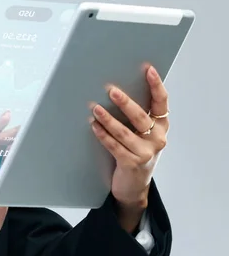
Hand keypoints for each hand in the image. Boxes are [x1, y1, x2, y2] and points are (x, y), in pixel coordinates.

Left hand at [90, 65, 168, 212]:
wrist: (134, 186)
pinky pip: (114, 147)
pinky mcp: (132, 164)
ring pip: (125, 133)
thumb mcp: (142, 134)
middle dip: (125, 103)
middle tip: (111, 91)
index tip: (148, 70)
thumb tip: (114, 90)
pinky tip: (94, 126)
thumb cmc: (135, 152)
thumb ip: (136, 115)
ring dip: (108, 119)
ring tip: (95, 109)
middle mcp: (158, 139)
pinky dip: (103, 135)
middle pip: (141, 117)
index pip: (161, 102)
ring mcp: (146, 153)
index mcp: (162, 126)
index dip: (156, 85)